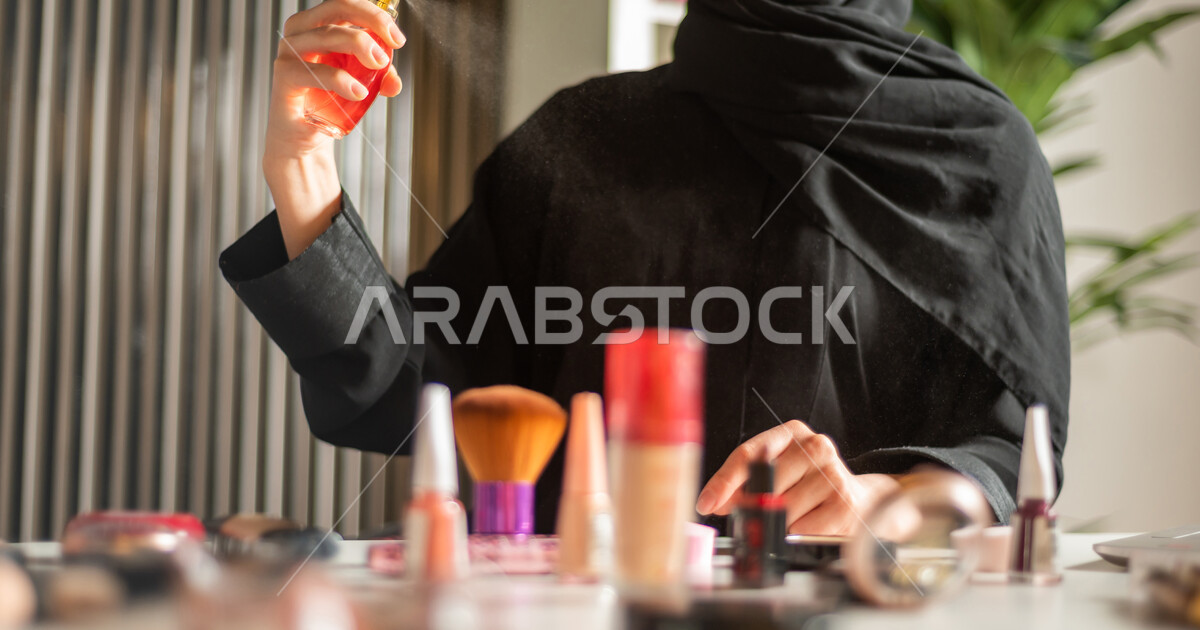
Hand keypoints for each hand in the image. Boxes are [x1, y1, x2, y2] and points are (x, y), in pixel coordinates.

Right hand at [264, 0, 406, 258]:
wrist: (305, 139)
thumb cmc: (329, 103)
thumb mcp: (362, 84)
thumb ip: (379, 76)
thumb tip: (393, 80)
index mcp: (318, 25)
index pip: (346, 5)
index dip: (374, 15)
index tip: (397, 39)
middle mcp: (300, 32)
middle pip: (336, 9)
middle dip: (369, 23)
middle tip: (391, 48)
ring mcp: (289, 52)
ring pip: (327, 35)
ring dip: (359, 46)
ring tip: (380, 68)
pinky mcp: (285, 77)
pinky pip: (314, 71)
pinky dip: (340, 80)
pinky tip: (359, 92)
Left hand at [695, 420, 899, 534]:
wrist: (863, 501)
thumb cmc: (811, 486)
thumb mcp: (779, 474)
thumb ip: (745, 483)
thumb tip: (714, 502)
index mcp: (792, 433)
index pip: (748, 454)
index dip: (723, 481)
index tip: (706, 502)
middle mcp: (815, 446)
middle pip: (764, 483)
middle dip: (750, 506)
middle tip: (750, 519)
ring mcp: (832, 473)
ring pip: (782, 508)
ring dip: (777, 523)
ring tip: (790, 519)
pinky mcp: (844, 502)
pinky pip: (802, 527)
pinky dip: (796, 533)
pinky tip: (806, 525)